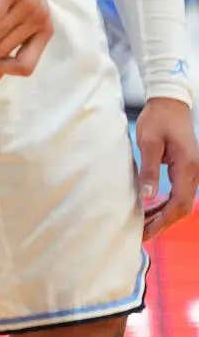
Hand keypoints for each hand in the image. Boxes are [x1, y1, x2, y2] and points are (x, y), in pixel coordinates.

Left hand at [139, 96, 198, 239]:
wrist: (170, 102)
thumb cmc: (158, 118)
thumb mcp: (148, 142)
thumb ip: (149, 170)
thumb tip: (147, 196)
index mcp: (187, 167)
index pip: (179, 203)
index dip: (163, 220)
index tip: (146, 231)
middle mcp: (193, 172)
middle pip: (182, 207)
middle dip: (163, 222)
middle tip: (142, 234)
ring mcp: (190, 171)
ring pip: (180, 202)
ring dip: (163, 214)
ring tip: (143, 225)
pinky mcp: (184, 169)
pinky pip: (177, 192)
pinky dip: (164, 203)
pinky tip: (150, 209)